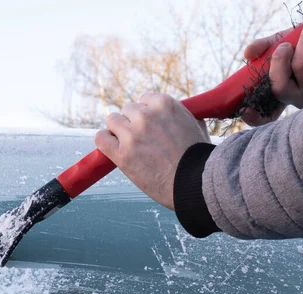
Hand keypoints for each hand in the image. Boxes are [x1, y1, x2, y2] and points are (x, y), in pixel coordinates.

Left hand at [95, 93, 209, 209]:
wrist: (195, 185)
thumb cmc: (200, 159)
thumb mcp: (197, 127)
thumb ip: (183, 116)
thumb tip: (181, 112)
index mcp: (165, 104)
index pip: (144, 99)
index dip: (146, 113)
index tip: (150, 125)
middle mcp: (146, 116)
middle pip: (127, 109)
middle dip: (133, 122)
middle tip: (141, 139)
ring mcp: (132, 135)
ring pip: (112, 120)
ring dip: (118, 131)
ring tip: (128, 145)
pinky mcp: (122, 154)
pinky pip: (101, 138)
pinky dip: (105, 141)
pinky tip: (112, 148)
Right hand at [242, 17, 302, 125]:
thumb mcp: (283, 42)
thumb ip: (264, 48)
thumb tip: (247, 54)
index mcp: (285, 94)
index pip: (267, 116)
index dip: (255, 117)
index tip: (245, 110)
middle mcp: (300, 98)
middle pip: (280, 87)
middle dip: (278, 61)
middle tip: (284, 46)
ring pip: (300, 65)